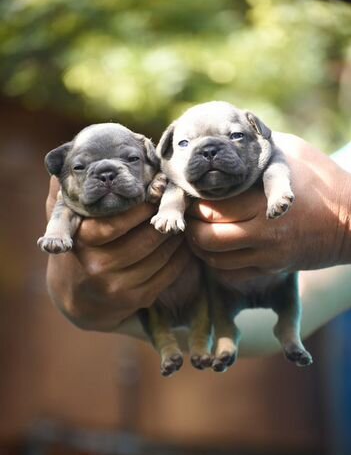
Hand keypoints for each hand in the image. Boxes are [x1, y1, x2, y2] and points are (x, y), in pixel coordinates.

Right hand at [46, 177, 190, 331]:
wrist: (77, 296)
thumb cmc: (77, 245)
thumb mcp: (63, 218)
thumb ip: (65, 189)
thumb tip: (68, 155)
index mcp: (81, 241)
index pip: (119, 219)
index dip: (145, 202)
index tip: (159, 186)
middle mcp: (98, 266)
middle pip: (147, 237)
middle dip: (166, 216)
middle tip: (179, 200)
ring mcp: (118, 286)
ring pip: (161, 254)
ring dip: (177, 234)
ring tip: (181, 218)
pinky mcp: (136, 299)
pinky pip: (169, 273)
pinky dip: (181, 255)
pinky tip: (182, 242)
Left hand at [187, 132, 350, 281]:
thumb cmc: (324, 180)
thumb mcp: (292, 153)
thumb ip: (259, 146)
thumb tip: (231, 131)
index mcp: (263, 201)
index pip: (212, 209)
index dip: (192, 205)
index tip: (186, 196)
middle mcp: (263, 232)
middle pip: (207, 238)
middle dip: (190, 228)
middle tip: (187, 217)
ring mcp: (267, 255)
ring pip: (216, 261)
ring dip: (200, 248)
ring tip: (198, 232)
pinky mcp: (272, 268)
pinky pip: (232, 274)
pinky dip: (218, 264)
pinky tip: (217, 249)